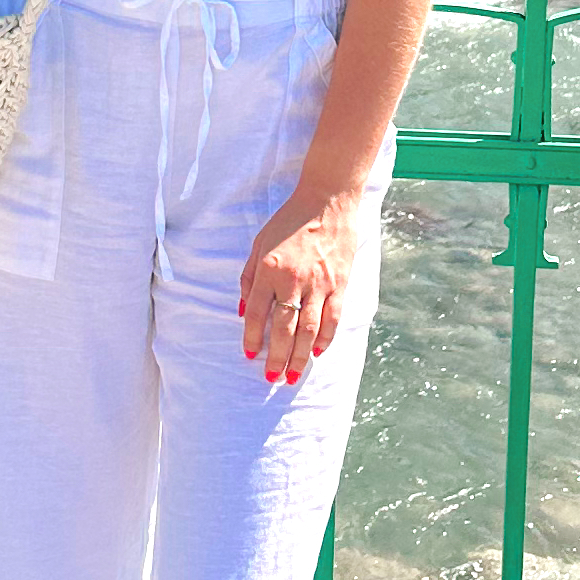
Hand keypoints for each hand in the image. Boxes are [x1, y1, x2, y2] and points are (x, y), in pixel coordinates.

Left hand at [237, 183, 370, 386]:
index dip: (251, 337)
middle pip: (283, 329)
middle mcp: (294, 281)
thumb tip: (240, 310)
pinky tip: (316, 353)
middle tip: (271, 377)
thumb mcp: (259, 244)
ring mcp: (319, 284)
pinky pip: (332, 318)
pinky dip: (324, 338)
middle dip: (276, 357)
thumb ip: (248, 278)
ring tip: (292, 375)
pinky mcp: (340, 284)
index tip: (249, 354)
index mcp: (269, 270)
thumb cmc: (289, 221)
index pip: (256, 313)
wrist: (327, 201)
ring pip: (308, 330)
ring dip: (299, 356)